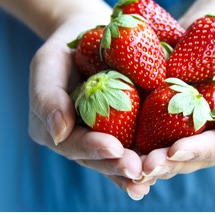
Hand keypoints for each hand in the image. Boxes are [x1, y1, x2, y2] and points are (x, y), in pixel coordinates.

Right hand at [28, 14, 154, 199]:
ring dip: (135, 170)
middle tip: (138, 171)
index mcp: (56, 130)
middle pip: (98, 159)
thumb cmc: (66, 49)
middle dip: (117, 167)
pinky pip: (137, 142)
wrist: (93, 37)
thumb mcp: (48, 64)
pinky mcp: (126, 128)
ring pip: (118, 158)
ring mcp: (104, 136)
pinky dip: (150, 153)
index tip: (114, 148)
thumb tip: (59, 134)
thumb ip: (47, 97)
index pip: (72, 144)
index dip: (92, 148)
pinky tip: (166, 163)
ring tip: (151, 177)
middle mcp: (80, 139)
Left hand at [139, 26, 214, 179]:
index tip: (175, 151)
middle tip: (145, 167)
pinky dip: (142, 146)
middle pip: (195, 158)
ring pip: (174, 156)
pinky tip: (122, 151)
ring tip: (130, 165)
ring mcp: (196, 133)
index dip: (199, 151)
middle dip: (170, 164)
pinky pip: (158, 138)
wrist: (212, 30)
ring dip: (153, 161)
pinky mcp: (173, 124)